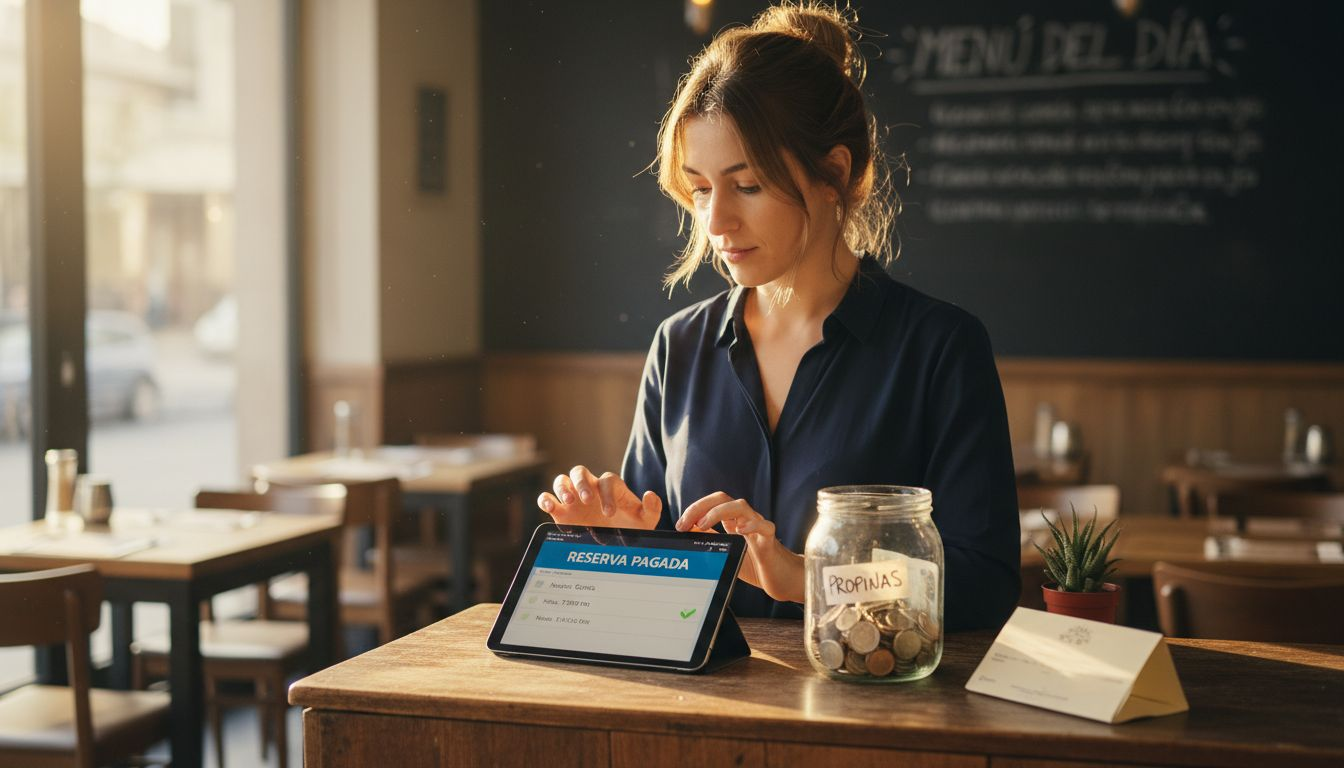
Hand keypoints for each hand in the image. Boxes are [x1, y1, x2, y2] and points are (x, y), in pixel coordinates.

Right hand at [536, 465, 661, 529]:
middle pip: (580, 472)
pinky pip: (547, 497)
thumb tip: (649, 494)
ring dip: (563, 488)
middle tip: (587, 501)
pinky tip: (549, 506)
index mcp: (610, 488)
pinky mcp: (560, 510)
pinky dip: (545, 499)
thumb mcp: (645, 521)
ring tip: (569, 501)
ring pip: (562, 480)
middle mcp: (590, 489)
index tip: (609, 514)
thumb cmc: (631, 528)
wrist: (616, 543)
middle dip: (582, 484)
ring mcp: (573, 498)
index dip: (607, 494)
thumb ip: (652, 509)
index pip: (607, 481)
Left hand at [676, 492, 803, 603]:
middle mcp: (745, 520)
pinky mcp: (770, 541)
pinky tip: (740, 530)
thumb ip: (711, 540)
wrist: (783, 578)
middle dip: (701, 506)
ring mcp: (758, 528)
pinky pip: (765, 526)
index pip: (712, 503)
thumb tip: (689, 531)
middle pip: (723, 499)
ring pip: (741, 506)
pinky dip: (752, 525)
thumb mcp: (727, 553)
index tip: (680, 525)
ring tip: (704, 523)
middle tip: (686, 523)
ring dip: (719, 512)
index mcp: (733, 521)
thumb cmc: (756, 565)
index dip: (694, 509)